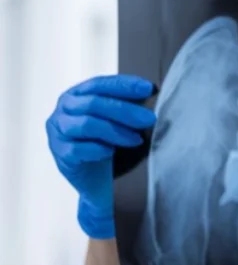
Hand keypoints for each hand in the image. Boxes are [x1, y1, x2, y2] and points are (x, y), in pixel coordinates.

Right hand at [45, 74, 156, 238]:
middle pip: (93, 103)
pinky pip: (77, 148)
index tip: (149, 88)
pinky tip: (112, 152)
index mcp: (77, 95)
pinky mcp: (61, 153)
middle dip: (125, 110)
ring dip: (115, 131)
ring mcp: (58, 131)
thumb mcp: (118, 121)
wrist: (96, 180)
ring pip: (86, 124)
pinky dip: (98, 149)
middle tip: (150, 119)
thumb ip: (129, 104)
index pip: (99, 84)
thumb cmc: (108, 144)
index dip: (124, 85)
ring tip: (137, 140)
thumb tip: (151, 90)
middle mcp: (64, 110)